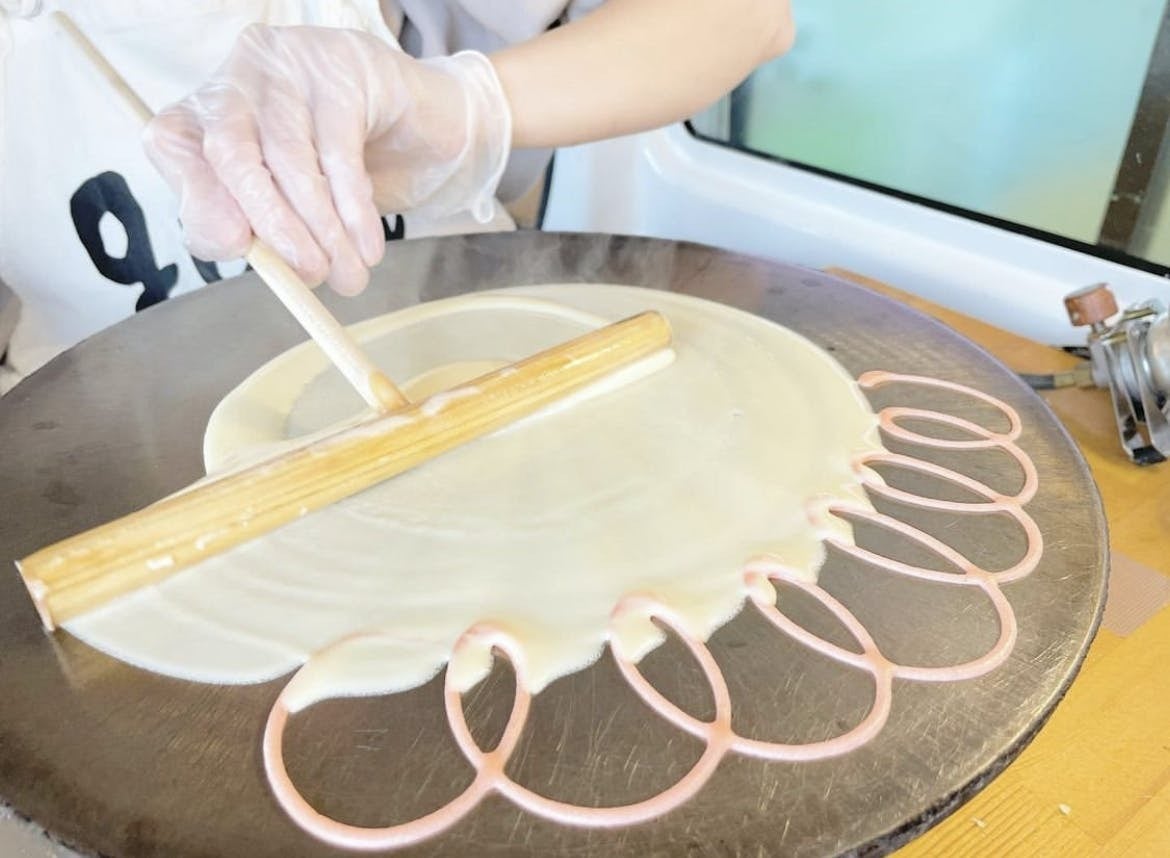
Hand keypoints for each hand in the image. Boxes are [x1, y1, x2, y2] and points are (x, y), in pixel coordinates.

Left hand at [143, 24, 510, 294]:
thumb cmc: (343, 171)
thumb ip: (252, 225)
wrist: (420, 126)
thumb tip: (244, 247)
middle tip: (307, 273)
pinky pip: (341, 148)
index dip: (199, 199)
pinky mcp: (342, 66)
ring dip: (322, 227)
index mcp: (207, 109)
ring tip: (349, 273)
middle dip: (270, 222)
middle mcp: (238, 78)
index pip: (174, 147)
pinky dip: (355, 208)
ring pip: (290, 155)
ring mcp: (290, 66)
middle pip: (231, 151)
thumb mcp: (288, 203)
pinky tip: (368, 243)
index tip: (238, 248)